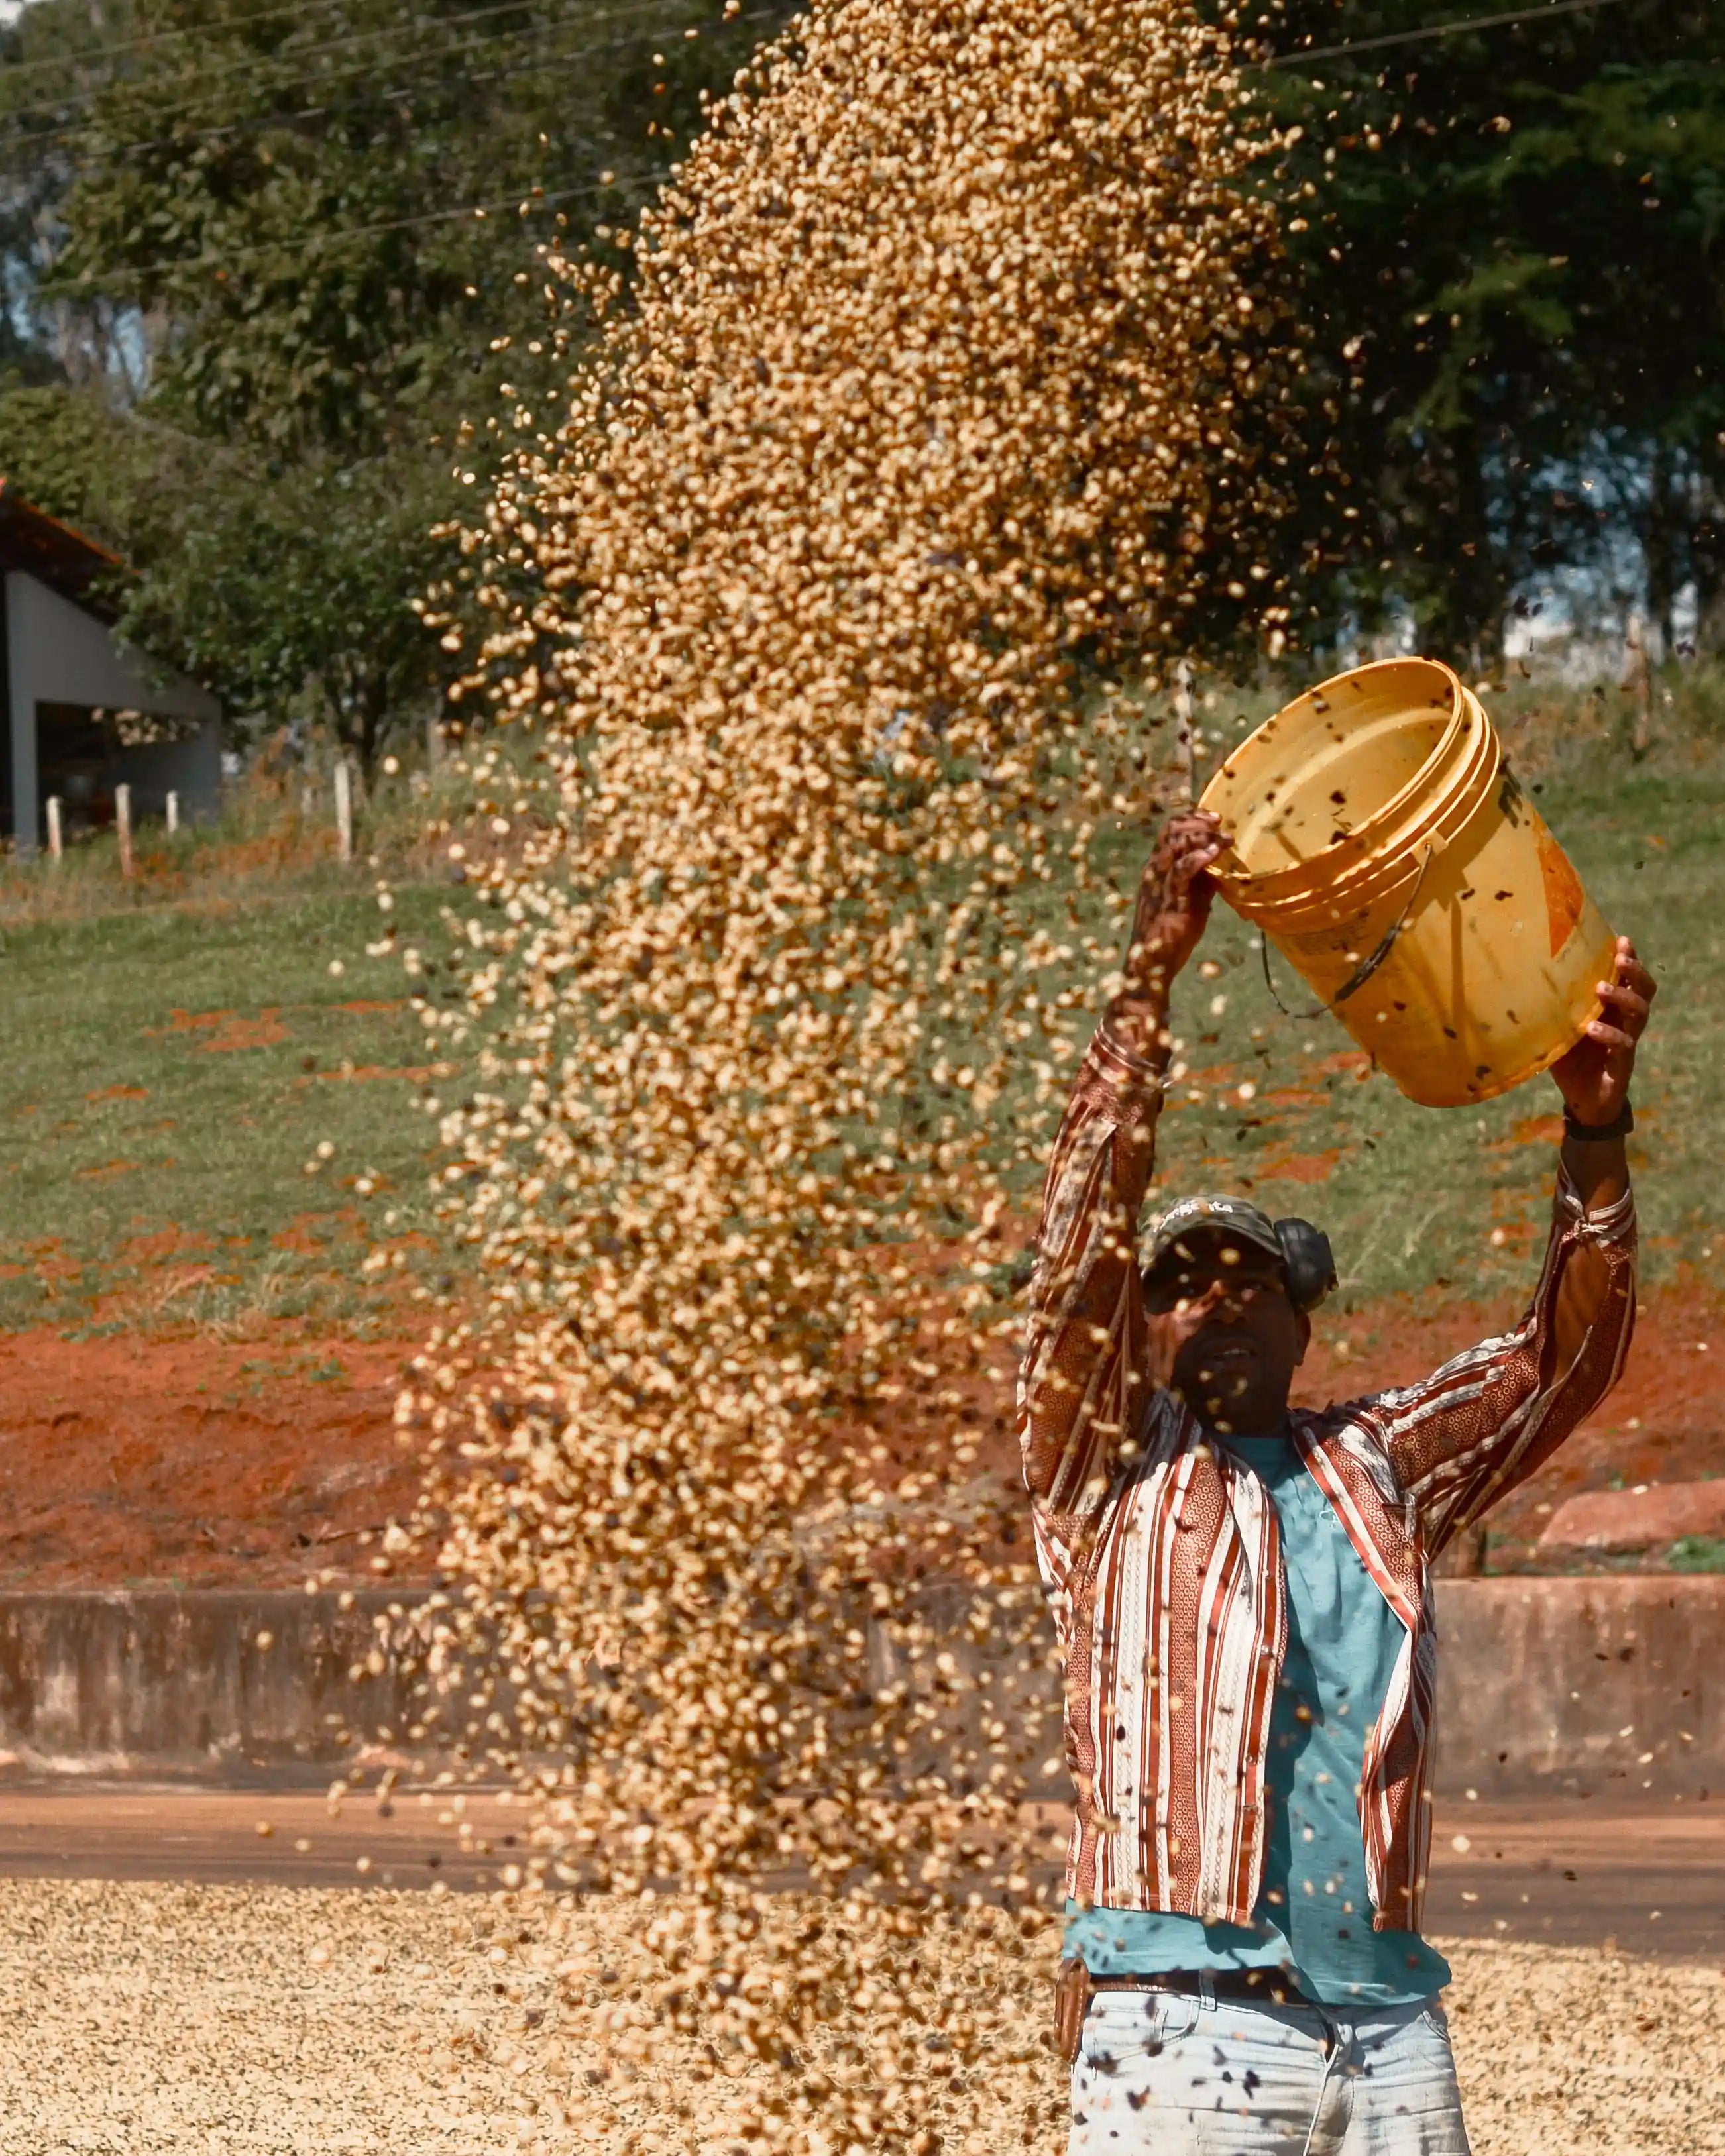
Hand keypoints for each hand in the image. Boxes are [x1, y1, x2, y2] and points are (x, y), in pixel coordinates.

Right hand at [1119, 811, 1226, 1004]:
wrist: (1153, 961)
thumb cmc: (1172, 932)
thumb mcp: (1192, 898)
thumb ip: (1203, 880)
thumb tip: (1223, 867)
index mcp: (1158, 867)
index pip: (1170, 830)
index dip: (1192, 818)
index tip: (1215, 818)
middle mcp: (1155, 869)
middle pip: (1172, 830)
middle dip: (1198, 821)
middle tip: (1221, 824)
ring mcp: (1160, 882)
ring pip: (1176, 844)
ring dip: (1204, 837)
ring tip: (1225, 839)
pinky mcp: (1169, 897)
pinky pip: (1181, 869)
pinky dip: (1199, 857)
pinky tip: (1215, 853)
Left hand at [1550, 936, 1654, 1126]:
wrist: (1582, 1101)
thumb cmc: (1570, 1060)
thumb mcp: (1557, 1029)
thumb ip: (1550, 1008)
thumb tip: (1515, 983)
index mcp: (1613, 1008)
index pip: (1629, 977)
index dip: (1629, 958)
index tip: (1621, 939)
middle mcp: (1625, 1021)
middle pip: (1645, 989)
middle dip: (1635, 970)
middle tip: (1620, 957)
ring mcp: (1627, 1041)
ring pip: (1640, 1012)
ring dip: (1623, 996)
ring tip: (1601, 988)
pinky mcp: (1622, 1064)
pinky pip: (1624, 1045)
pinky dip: (1610, 1035)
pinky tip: (1594, 1028)